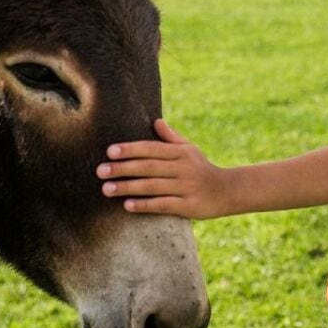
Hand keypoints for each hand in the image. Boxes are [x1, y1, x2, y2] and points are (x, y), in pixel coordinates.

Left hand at [96, 119, 232, 218]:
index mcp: (180, 152)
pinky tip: (127, 205)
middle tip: (100, 171)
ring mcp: (186, 187)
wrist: (228, 191)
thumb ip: (171, 137)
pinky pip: (162, 204)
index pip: (151, 149)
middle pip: (148, 167)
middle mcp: (182, 168)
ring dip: (127, 187)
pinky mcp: (188, 206)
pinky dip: (144, 205)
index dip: (130, 150)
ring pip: (152, 186)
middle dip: (122, 168)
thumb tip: (155, 121)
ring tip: (106, 189)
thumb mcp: (190, 149)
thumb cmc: (202, 168)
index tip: (110, 152)